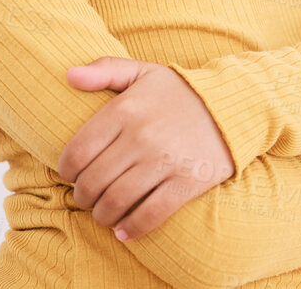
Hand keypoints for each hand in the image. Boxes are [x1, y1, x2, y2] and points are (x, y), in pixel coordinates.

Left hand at [59, 57, 235, 241]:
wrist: (234, 105)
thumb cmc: (180, 91)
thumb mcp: (143, 72)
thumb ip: (104, 70)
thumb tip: (68, 75)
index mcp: (125, 110)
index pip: (77, 153)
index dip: (66, 172)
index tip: (72, 176)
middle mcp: (142, 136)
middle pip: (93, 182)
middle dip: (83, 197)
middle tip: (87, 198)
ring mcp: (166, 161)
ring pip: (116, 202)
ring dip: (103, 216)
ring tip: (104, 214)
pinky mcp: (187, 182)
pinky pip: (150, 215)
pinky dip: (132, 229)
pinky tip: (124, 231)